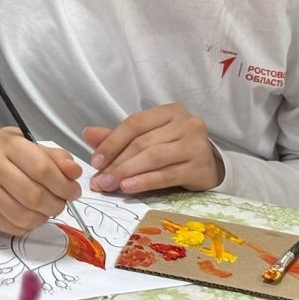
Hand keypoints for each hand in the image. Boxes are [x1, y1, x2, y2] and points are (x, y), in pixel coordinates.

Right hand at [0, 127, 81, 234]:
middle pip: (34, 195)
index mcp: (6, 143)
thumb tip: (75, 172)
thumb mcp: (27, 146)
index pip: (41, 168)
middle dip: (57, 204)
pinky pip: (14, 228)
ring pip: (25, 216)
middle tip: (62, 203)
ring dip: (44, 217)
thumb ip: (54, 157)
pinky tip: (30, 215)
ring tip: (47, 209)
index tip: (74, 191)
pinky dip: (29, 225)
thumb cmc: (2, 156)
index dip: (64, 184)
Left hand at [84, 103, 223, 194]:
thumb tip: (87, 133)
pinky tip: (129, 187)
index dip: (111, 142)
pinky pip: (167, 175)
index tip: (94, 161)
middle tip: (99, 181)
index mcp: (169, 111)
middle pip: (142, 142)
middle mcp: (186, 123)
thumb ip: (119, 137)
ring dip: (127, 173)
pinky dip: (145, 181)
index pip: (134, 123)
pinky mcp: (201, 167)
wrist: (211, 166)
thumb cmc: (174, 149)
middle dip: (116, 163)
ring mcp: (195, 144)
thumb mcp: (148, 139)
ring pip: (154, 158)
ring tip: (109, 185)